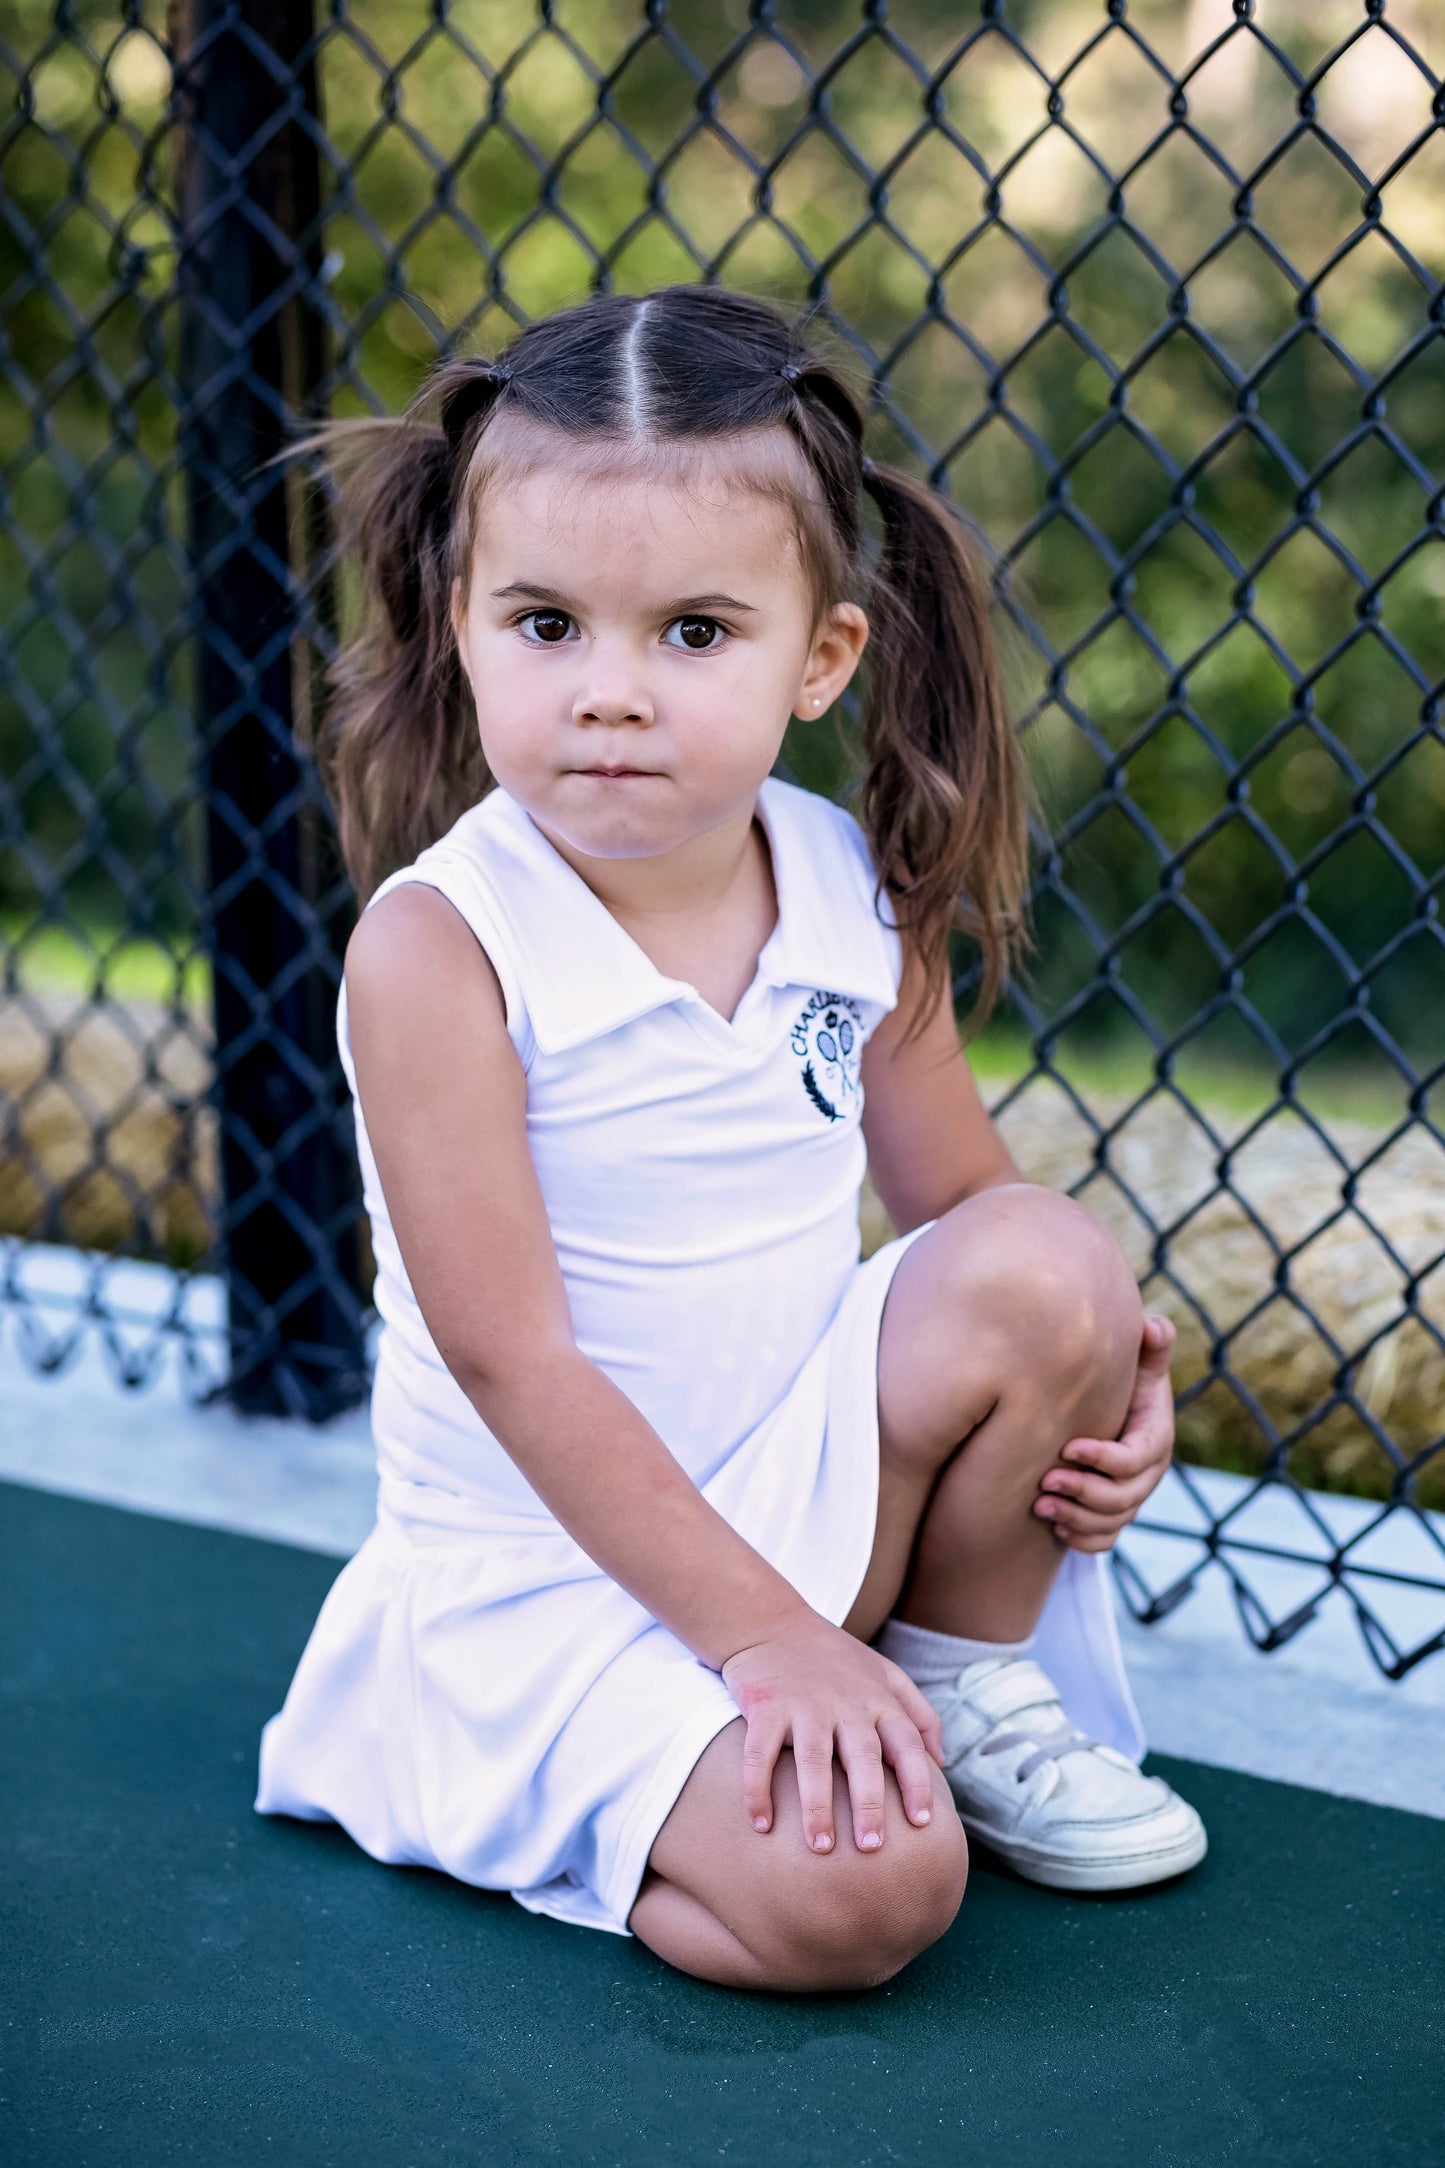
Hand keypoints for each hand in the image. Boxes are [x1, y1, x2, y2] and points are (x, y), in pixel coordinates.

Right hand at [720, 1616, 943, 1855]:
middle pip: (863, 1757)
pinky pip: (759, 1754)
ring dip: (817, 1806)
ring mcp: (803, 1705)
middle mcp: (845, 1702)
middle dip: (869, 1804)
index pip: (906, 1743)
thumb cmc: (835, 1658)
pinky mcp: (764, 1706)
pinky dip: (758, 1790)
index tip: (923, 1823)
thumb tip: (942, 1763)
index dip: (918, 1782)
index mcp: (877, 1699)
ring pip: (813, 1760)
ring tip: (821, 1848)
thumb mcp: (885, 1673)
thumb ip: (918, 1713)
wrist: (771, 1622)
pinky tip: (761, 1825)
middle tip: (871, 1847)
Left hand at [1032, 1312, 1176, 1552]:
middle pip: (1122, 1498)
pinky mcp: (1112, 1516)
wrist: (1115, 1411)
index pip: (1134, 1459)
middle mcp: (1146, 1475)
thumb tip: (1153, 1325)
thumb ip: (1151, 1346)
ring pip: (1110, 1523)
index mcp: (1155, 1440)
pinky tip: (1054, 1529)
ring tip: (1038, 1505)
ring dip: (1075, 1519)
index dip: (1103, 1458)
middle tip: (1045, 1480)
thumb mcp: (1140, 1363)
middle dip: (1083, 1492)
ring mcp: (1130, 1499)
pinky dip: (1081, 1540)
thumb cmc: (1126, 1382)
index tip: (1067, 1447)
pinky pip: (1103, 1541)